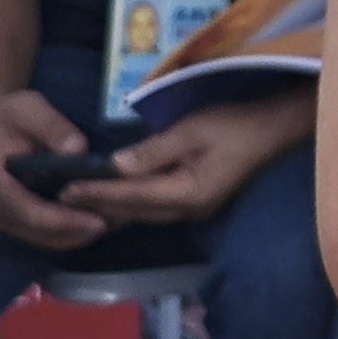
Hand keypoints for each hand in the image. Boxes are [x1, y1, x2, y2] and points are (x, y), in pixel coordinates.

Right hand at [0, 83, 111, 252]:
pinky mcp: (22, 218)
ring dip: (82, 235)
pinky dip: (76, 230)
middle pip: (44, 234)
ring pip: (50, 240)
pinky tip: (105, 217)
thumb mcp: (30, 109)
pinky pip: (50, 234)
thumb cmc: (9, 115)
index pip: (33, 214)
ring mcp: (11, 218)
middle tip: (122, 220)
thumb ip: (53, 128)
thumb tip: (78, 150)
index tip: (99, 221)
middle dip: (82, 232)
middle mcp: (2, 211)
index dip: (66, 221)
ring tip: (119, 220)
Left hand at [60, 90, 312, 228]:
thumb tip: (115, 166)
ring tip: (78, 203)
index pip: (131, 195)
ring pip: (141, 214)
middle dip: (97, 205)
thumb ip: (154, 150)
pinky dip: (129, 205)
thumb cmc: (237, 124)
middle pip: (133, 212)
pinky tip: (114, 201)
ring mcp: (193, 210)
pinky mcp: (196, 201)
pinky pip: (153, 209)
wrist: (277, 128)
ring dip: (110, 208)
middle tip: (60, 199)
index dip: (97, 192)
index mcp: (186, 194)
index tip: (66, 189)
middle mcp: (187, 211)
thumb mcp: (194, 130)